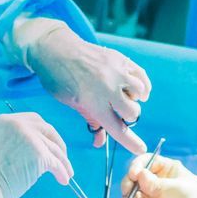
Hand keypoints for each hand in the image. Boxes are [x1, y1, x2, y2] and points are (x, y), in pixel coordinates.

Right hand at [0, 110, 73, 197]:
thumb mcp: (0, 145)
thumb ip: (18, 141)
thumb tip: (41, 149)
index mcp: (6, 120)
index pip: (34, 120)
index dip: (45, 132)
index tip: (51, 143)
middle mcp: (19, 124)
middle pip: (48, 130)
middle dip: (58, 144)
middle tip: (63, 158)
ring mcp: (30, 137)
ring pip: (54, 149)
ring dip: (62, 162)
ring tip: (67, 175)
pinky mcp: (39, 153)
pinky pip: (55, 162)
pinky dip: (61, 171)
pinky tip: (63, 179)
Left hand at [23, 24, 150, 151]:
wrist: (55, 48)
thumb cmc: (59, 79)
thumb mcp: (72, 103)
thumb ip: (91, 120)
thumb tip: (99, 142)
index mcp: (93, 102)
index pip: (117, 128)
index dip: (130, 142)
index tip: (140, 149)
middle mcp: (108, 87)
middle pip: (132, 112)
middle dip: (127, 117)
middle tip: (117, 111)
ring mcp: (116, 71)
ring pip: (140, 93)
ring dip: (134, 99)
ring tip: (124, 97)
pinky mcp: (120, 58)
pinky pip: (141, 76)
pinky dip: (141, 85)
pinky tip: (135, 89)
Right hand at [119, 154, 196, 197]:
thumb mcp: (177, 189)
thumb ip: (155, 184)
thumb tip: (139, 175)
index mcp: (166, 170)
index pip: (146, 162)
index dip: (137, 166)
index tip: (134, 174)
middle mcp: (155, 182)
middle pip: (134, 177)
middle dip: (129, 181)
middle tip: (129, 189)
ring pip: (131, 193)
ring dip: (129, 196)